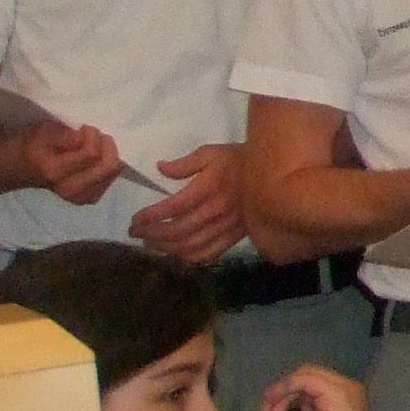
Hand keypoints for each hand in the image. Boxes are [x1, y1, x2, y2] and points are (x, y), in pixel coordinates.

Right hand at [26, 118, 126, 204]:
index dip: (93, 135)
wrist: (23, 168)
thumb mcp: (44, 131)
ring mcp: (80, 197)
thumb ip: (64, 135)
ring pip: (113, 172)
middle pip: (109, 166)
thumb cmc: (34, 145)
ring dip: (108, 154)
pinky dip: (108, 164)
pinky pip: (112, 178)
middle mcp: (70, 189)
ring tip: (93, 146)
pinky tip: (96, 159)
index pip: (91, 153)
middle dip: (106, 144)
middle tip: (93, 136)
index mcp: (56, 172)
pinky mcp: (89, 198)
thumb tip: (83, 138)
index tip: (83, 128)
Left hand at [132, 145, 248, 264]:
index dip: (150, 216)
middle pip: (178, 231)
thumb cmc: (238, 160)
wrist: (274, 173)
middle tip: (135, 233)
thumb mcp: (212, 152)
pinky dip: (188, 257)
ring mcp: (227, 226)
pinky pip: (209, 253)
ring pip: (190, 246)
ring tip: (150, 243)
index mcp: (209, 187)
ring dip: (165, 248)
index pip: (174, 207)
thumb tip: (160, 168)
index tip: (135, 219)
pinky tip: (177, 253)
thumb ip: (185, 163)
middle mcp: (217, 210)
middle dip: (151, 234)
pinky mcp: (235, 236)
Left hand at [261, 363, 377, 410]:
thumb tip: (296, 402)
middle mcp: (349, 387)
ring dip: (281, 394)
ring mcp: (344, 389)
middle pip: (308, 374)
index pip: (314, 382)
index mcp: (348, 396)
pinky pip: (303, 380)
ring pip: (304, 376)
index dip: (290, 393)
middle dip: (282, 391)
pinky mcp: (335, 394)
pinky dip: (285, 390)